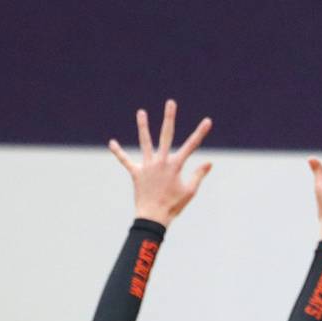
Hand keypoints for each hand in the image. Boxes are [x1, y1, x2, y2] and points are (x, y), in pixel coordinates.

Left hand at [109, 99, 211, 226]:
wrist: (153, 216)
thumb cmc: (174, 205)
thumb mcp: (190, 191)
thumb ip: (198, 175)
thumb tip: (209, 163)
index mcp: (175, 165)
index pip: (191, 146)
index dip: (200, 133)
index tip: (207, 121)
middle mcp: (161, 162)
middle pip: (166, 135)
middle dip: (169, 118)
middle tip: (171, 103)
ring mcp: (147, 166)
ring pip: (145, 142)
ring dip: (143, 126)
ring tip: (141, 112)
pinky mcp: (136, 173)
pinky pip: (126, 161)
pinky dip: (119, 153)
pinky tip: (112, 143)